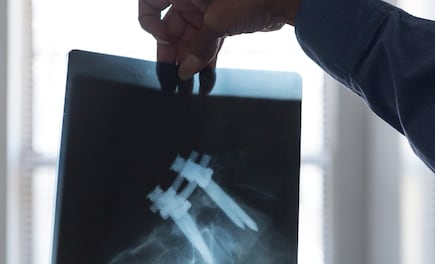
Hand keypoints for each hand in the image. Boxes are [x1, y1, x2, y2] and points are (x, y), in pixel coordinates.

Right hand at [139, 0, 302, 79]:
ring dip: (188, 60)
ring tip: (186, 84)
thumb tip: (185, 71)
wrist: (283, 0)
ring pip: (189, 37)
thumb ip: (198, 47)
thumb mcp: (217, 22)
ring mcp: (207, 10)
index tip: (162, 39)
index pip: (151, 4)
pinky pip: (207, 42)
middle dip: (171, 52)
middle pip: (171, 26)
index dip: (151, 23)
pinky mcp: (222, 23)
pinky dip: (205, 58)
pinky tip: (203, 78)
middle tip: (171, 77)